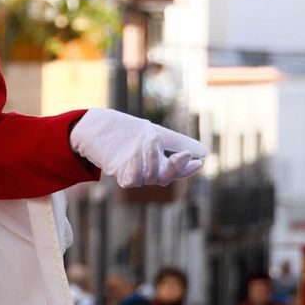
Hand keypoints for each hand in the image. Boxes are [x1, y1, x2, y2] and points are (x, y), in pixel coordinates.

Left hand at [70, 109, 206, 187]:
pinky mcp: (120, 174)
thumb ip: (179, 142)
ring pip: (151, 177)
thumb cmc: (129, 131)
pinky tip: (136, 150)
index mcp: (160, 162)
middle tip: (181, 154)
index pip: (177, 171)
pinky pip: (132, 179)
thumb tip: (204, 152)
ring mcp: (134, 174)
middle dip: (175, 167)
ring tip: (149, 136)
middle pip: (166, 178)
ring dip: (153, 157)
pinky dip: (137, 165)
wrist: (101, 125)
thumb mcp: (158, 133)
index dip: (188, 169)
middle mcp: (148, 172)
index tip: (199, 161)